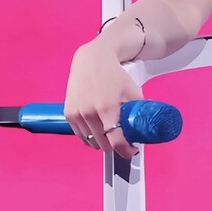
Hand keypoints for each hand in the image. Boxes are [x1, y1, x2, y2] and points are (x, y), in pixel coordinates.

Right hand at [64, 41, 145, 160]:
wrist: (91, 60)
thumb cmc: (114, 74)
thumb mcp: (133, 91)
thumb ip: (137, 111)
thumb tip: (143, 128)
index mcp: (107, 108)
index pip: (116, 141)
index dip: (126, 150)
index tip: (132, 150)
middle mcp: (89, 113)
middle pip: (104, 144)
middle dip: (115, 145)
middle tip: (122, 139)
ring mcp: (76, 114)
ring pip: (91, 142)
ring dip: (102, 142)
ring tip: (110, 134)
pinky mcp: (68, 113)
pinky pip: (80, 135)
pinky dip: (89, 137)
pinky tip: (97, 131)